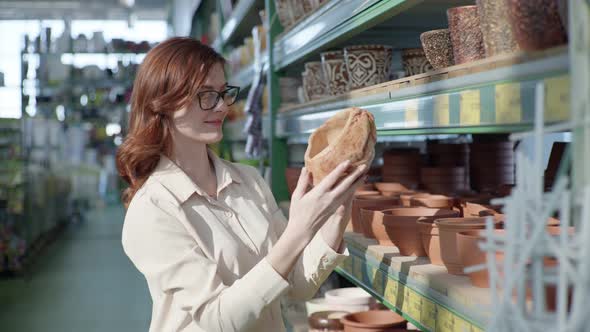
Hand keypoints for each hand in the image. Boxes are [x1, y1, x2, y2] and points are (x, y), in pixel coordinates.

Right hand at [266, 161, 365, 279]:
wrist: (302, 231)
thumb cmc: (297, 213)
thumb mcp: (297, 196)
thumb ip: (302, 182)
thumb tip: (305, 168)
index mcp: (318, 194)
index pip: (332, 179)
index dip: (340, 169)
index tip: (348, 161)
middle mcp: (328, 199)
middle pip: (345, 185)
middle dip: (355, 175)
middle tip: (364, 166)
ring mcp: (333, 205)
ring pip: (348, 192)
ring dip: (357, 183)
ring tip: (364, 174)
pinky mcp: (335, 209)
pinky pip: (346, 198)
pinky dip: (352, 190)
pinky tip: (356, 185)